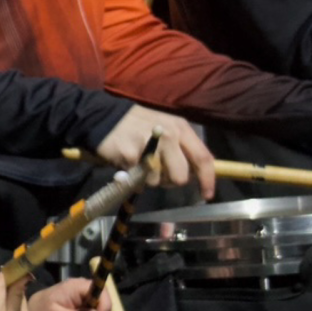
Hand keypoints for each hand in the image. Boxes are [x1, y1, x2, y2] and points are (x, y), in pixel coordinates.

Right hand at [95, 105, 215, 198]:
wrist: (103, 116)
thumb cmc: (138, 124)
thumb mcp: (166, 128)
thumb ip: (181, 148)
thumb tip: (194, 174)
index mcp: (180, 129)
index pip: (203, 158)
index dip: (207, 179)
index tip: (207, 194)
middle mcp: (169, 136)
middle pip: (181, 176)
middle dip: (171, 181)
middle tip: (160, 175)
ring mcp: (150, 146)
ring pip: (157, 181)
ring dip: (148, 178)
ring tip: (140, 164)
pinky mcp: (131, 155)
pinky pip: (138, 178)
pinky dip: (133, 176)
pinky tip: (128, 162)